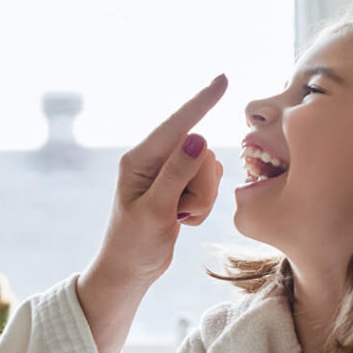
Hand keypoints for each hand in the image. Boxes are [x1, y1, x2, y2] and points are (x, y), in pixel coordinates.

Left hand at [97, 74, 226, 286]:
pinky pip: (208, 183)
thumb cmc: (134, 245)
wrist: (129, 273)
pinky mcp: (178, 186)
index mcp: (138, 160)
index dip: (202, 102)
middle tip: (182, 211)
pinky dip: (202, 205)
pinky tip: (183, 220)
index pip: (177, 125)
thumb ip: (176, 174)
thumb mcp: (155, 211)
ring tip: (180, 217)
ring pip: (208, 168)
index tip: (223, 79)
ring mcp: (167, 173)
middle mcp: (152, 160)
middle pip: (200, 152)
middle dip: (201, 185)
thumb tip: (197, 138)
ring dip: (202, 198)